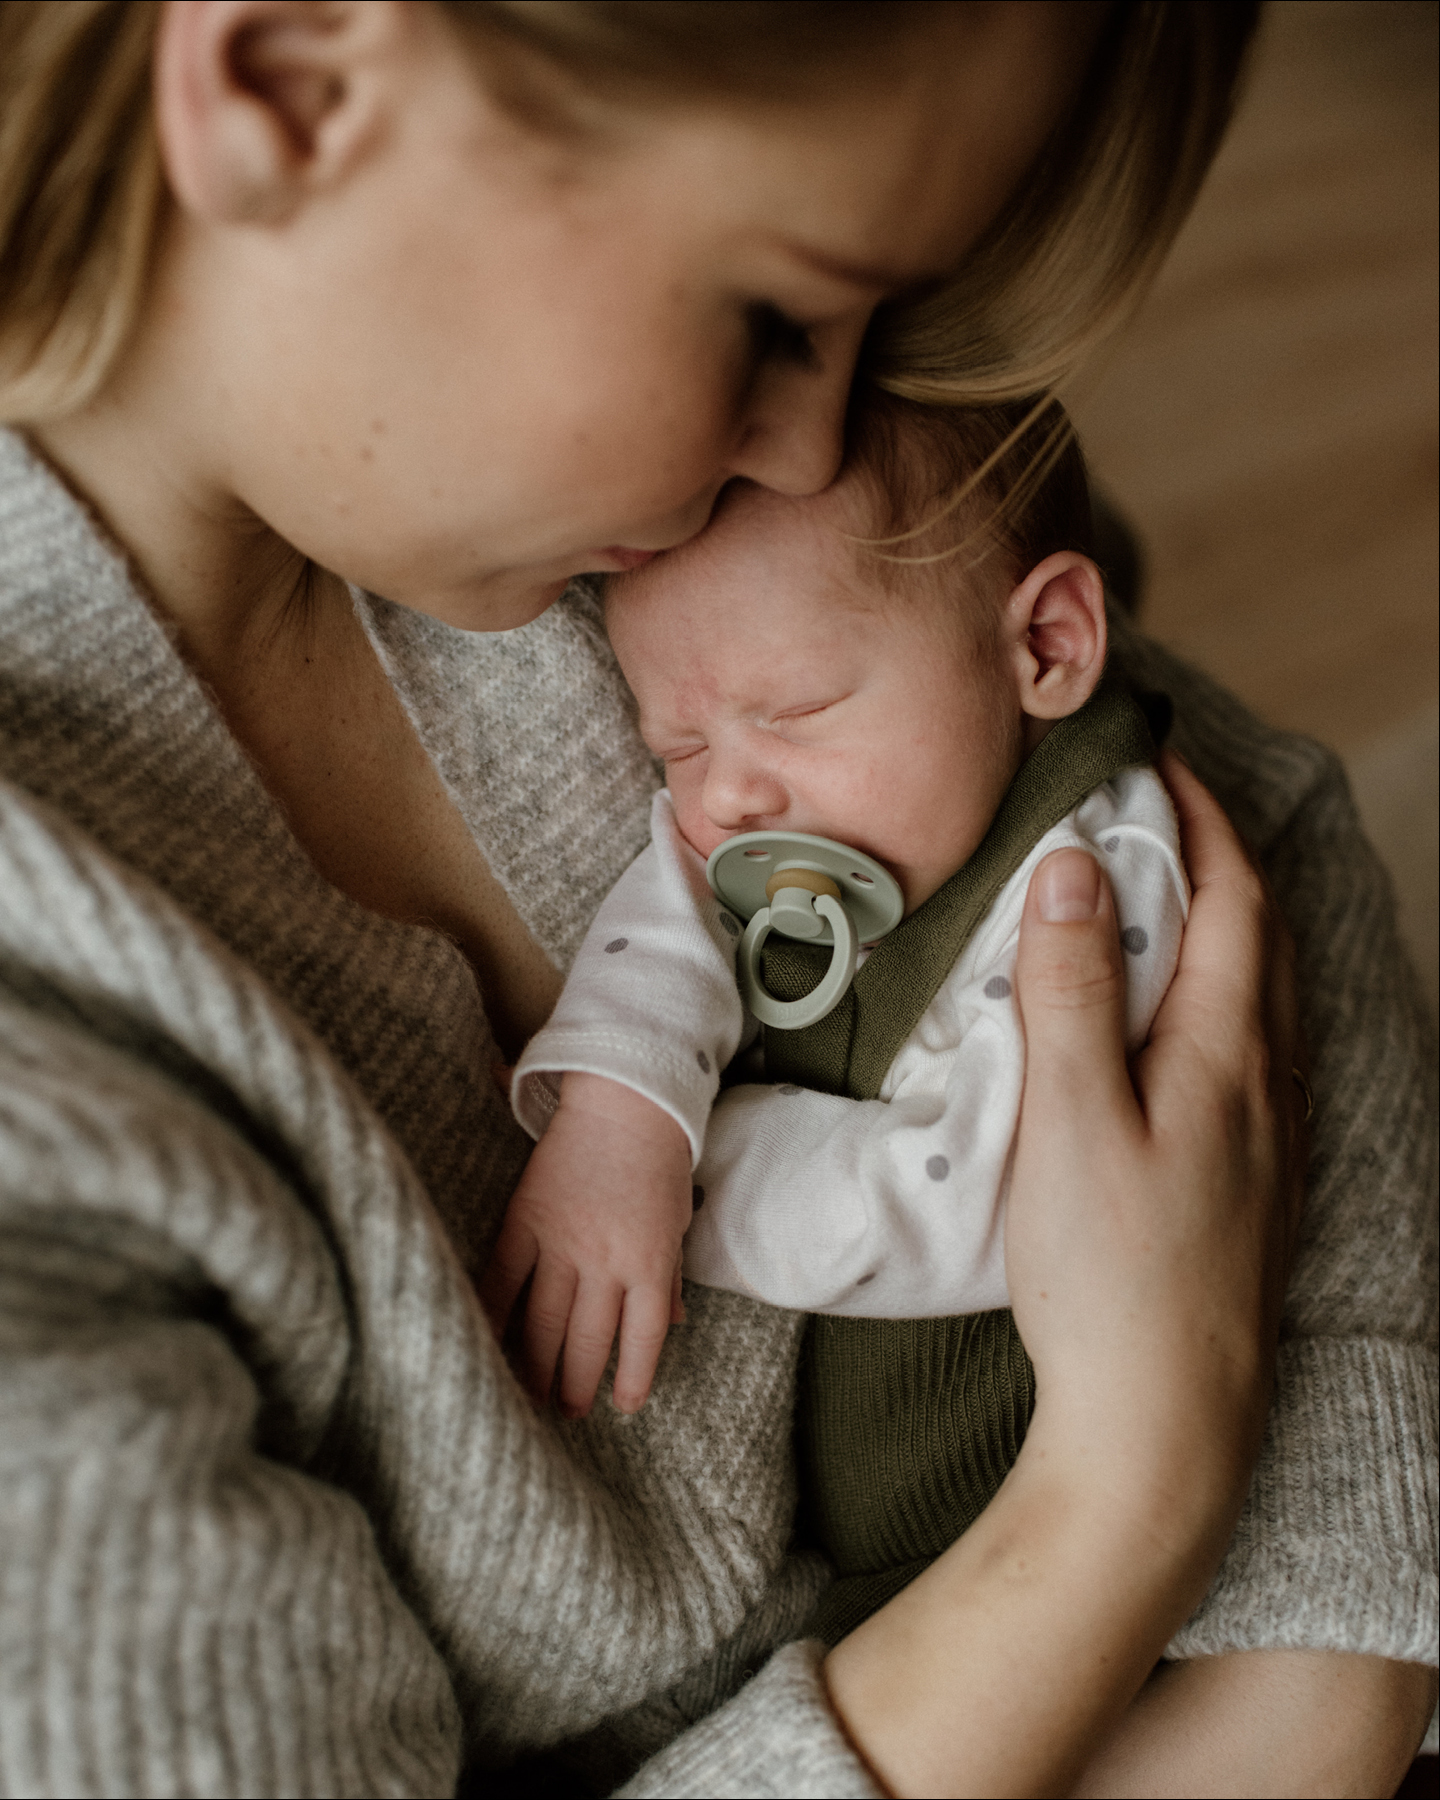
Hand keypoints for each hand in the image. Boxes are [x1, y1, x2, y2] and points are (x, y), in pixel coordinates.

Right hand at [479, 1073, 692, 1417]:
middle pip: (587, 1339)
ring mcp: (563, 1242)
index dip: (631, 1377)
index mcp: (651, 1263)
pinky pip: (504, 1277)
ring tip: (531, 1393)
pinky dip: (493, 1312)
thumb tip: (674, 1322)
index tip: (622, 1406)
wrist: (626, 1102)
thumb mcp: (678, 1221)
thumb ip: (671, 1275)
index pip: (642, 1338)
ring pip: (543, 1321)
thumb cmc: (660, 1161)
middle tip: (568, 1410)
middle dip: (576, 1383)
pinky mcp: (527, 1220)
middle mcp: (606, 1261)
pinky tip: (486, 1339)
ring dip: (536, 1364)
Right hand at [825, 757, 1307, 1798]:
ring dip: (1218, 925)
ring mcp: (1265, 1141)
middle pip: (1258, 939)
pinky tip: (1175, 1025)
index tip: (1158, 756)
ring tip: (1158, 895)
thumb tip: (1073, 870)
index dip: (1200, 818)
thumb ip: (1069, 995)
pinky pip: (1246, 1054)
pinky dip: (1213, 995)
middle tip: (1154, 807)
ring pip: (1256, 998)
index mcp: (1224, 1055)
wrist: (1165, 1429)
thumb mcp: (1071, 1124)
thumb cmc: (1110, 1279)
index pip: (1230, 899)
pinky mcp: (1247, 1187)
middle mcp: (1264, 1087)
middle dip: (1215, 856)